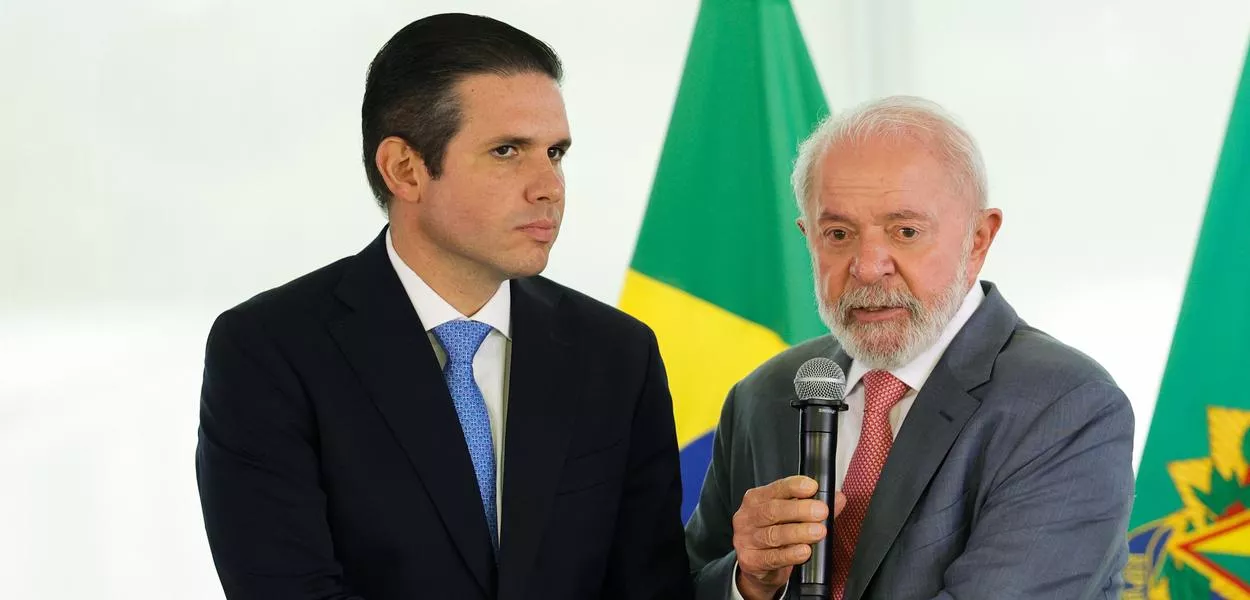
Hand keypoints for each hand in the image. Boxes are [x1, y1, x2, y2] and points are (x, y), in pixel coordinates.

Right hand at [732, 476, 845, 599]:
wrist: (758, 568)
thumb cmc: (775, 535)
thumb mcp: (792, 518)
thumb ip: (814, 507)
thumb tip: (838, 499)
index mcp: (756, 499)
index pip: (775, 489)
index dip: (793, 486)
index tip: (812, 487)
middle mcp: (748, 517)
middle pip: (773, 511)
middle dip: (799, 510)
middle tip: (821, 511)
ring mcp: (746, 539)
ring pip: (773, 534)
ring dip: (798, 533)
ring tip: (818, 532)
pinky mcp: (750, 561)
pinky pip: (772, 557)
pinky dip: (790, 554)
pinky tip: (804, 551)